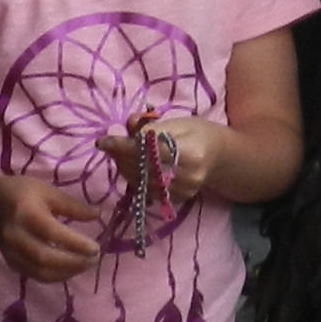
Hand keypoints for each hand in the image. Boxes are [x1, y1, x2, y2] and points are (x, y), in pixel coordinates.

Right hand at [0, 171, 105, 282]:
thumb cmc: (23, 193)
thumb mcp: (48, 191)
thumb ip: (73, 205)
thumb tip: (99, 215)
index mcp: (25, 213)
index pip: (51, 233)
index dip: (74, 244)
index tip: (95, 247)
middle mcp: (16, 236)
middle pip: (44, 258)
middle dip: (73, 263)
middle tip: (95, 259)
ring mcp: (11, 252)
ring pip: (40, 271)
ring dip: (67, 273)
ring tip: (86, 265)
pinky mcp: (11, 263)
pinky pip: (35, 276)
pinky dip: (56, 277)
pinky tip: (71, 270)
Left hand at [112, 113, 231, 210]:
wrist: (218, 157)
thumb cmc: (198, 134)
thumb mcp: (179, 121)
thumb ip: (153, 124)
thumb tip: (129, 123)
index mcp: (192, 153)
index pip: (152, 151)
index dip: (125, 146)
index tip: (103, 141)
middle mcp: (188, 176)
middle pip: (144, 168)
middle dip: (121, 156)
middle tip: (108, 143)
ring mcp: (183, 191)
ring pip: (142, 182)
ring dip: (124, 167)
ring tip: (118, 152)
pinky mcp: (177, 200)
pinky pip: (146, 190)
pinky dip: (134, 177)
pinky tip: (131, 165)